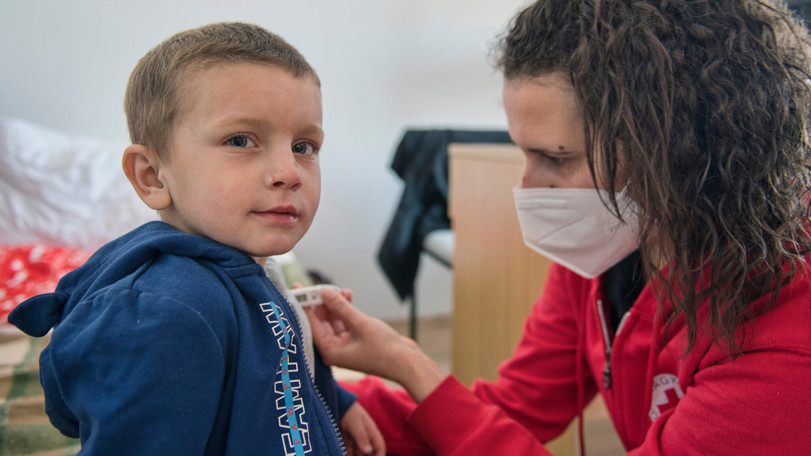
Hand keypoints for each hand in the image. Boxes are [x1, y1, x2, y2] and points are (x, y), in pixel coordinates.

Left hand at [304, 288, 446, 401]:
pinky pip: (344, 321)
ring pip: (333, 319)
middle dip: (321, 302)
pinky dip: (345, 310)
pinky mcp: (355, 339)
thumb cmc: (385, 350)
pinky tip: (348, 296)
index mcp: (330, 351)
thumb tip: (324, 292)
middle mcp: (334, 349)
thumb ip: (340, 307)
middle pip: (320, 321)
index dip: (305, 304)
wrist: (407, 363)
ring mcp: (345, 344)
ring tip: (341, 289)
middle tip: (320, 284)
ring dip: (336, 304)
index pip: (311, 324)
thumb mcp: (360, 324)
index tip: (298, 288)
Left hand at [340, 401, 385, 455]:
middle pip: (368, 453)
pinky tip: (343, 454)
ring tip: (350, 455)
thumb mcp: (355, 422)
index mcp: (370, 431)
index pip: (379, 446)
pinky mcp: (344, 441)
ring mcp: (354, 439)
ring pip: (358, 453)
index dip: (380, 455)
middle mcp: (364, 437)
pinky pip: (348, 452)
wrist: (333, 403)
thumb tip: (369, 451)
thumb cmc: (347, 410)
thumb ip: (361, 436)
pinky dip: (347, 454)